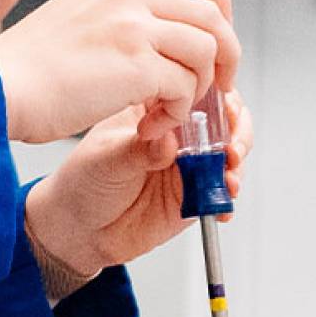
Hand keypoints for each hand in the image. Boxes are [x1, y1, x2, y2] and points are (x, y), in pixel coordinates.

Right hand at [0, 0, 238, 142]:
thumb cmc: (25, 70)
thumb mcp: (72, 17)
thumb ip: (114, 16)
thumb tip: (154, 36)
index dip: (215, 9)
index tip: (213, 41)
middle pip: (210, 11)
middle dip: (226, 52)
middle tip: (218, 84)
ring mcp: (134, 25)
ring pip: (206, 49)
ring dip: (199, 87)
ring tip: (170, 111)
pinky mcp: (136, 64)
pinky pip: (186, 86)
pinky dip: (177, 112)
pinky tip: (150, 124)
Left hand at [23, 91, 256, 273]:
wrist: (78, 230)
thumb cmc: (82, 182)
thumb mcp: (105, 159)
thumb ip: (139, 151)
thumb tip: (169, 141)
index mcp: (153, 108)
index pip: (193, 86)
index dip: (215, 91)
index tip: (222, 104)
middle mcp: (176, 132)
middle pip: (224, 116)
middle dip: (235, 126)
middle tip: (228, 143)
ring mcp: (188, 162)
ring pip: (230, 149)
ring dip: (237, 157)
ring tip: (227, 169)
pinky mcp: (194, 193)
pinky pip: (223, 188)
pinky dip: (229, 191)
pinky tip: (222, 194)